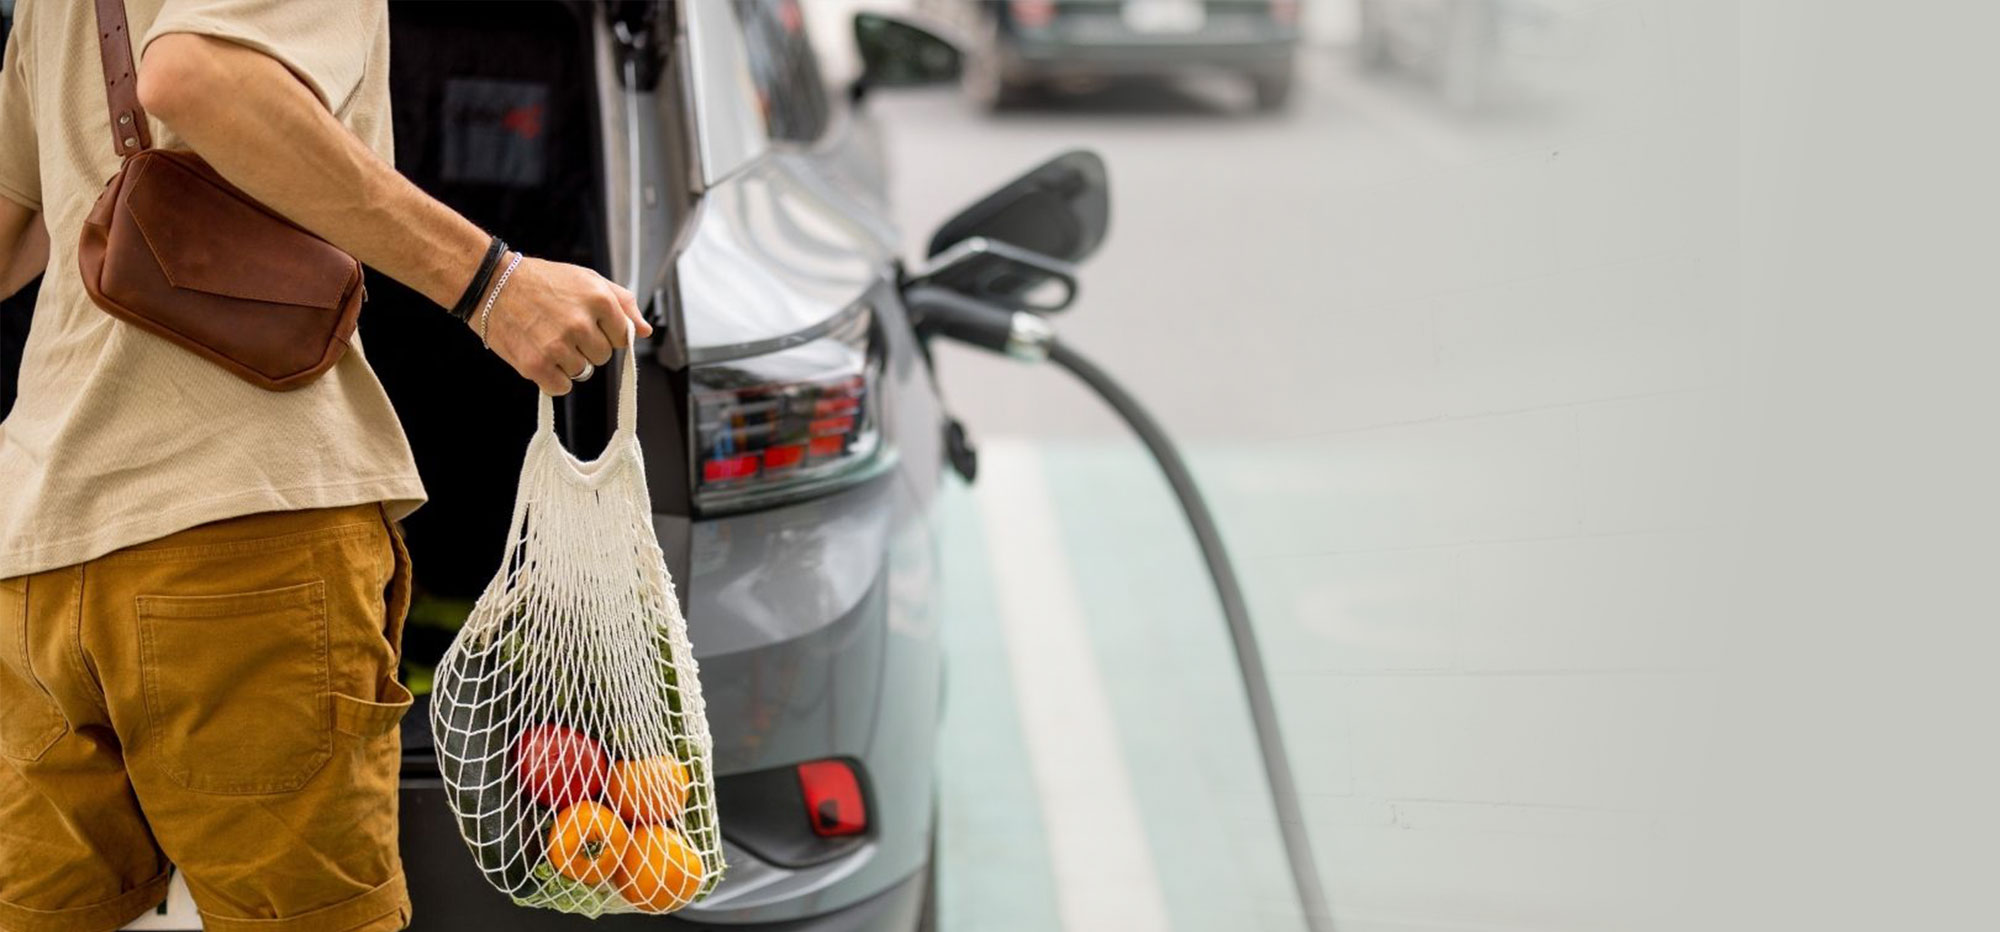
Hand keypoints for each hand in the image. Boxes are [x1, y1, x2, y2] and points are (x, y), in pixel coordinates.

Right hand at [477, 256, 653, 395]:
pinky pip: (561, 387)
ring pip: (583, 373)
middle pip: (603, 357)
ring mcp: (559, 346)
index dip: (606, 332)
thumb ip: (622, 303)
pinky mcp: (537, 365)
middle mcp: (581, 323)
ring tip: (548, 338)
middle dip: (587, 347)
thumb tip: (645, 331)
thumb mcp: (586, 279)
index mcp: (598, 300)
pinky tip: (540, 354)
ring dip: (568, 362)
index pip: (623, 337)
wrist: (491, 285)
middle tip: (562, 328)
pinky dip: (552, 378)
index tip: (587, 323)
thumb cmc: (540, 281)